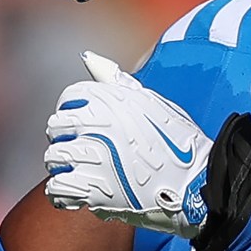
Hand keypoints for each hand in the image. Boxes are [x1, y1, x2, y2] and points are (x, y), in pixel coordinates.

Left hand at [44, 51, 209, 236]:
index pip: (70, 97)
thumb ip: (117, 82)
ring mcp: (94, 157)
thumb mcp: (151, 103)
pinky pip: (57, 187)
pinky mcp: (94, 189)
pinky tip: (76, 192)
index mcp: (111, 98)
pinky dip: (62, 192)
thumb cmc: (178, 142)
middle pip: (56, 127)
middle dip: (64, 139)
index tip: (79, 125)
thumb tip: (89, 58)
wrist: (196, 183)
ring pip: (54, 158)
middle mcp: (98, 124)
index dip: (71, 111)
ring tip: (81, 173)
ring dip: (64, 166)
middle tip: (81, 151)